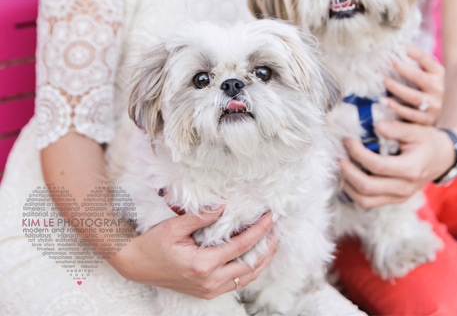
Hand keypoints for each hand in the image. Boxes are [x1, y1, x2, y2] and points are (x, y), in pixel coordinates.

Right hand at [111, 207, 277, 298]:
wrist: (135, 265)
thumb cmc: (153, 244)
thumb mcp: (175, 227)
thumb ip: (201, 216)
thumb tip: (224, 206)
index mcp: (202, 265)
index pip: (242, 246)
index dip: (260, 230)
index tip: (271, 217)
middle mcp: (209, 281)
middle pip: (250, 266)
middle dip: (268, 247)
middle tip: (278, 230)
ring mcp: (208, 289)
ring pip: (245, 278)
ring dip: (262, 261)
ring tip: (272, 243)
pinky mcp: (206, 292)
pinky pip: (235, 283)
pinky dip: (249, 270)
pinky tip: (254, 256)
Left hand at [340, 121, 455, 207]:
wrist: (444, 158)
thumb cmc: (430, 142)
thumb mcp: (417, 130)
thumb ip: (397, 128)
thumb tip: (376, 126)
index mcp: (411, 169)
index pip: (377, 166)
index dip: (358, 154)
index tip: (348, 141)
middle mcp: (404, 188)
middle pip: (367, 189)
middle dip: (348, 172)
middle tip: (339, 156)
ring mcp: (399, 197)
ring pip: (365, 201)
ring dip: (349, 186)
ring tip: (342, 167)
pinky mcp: (394, 200)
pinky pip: (369, 202)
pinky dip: (356, 191)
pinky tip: (351, 176)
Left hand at [384, 45, 444, 125]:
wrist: (452, 113)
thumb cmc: (435, 88)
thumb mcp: (434, 73)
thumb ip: (421, 63)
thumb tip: (399, 48)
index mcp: (440, 73)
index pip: (425, 59)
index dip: (412, 51)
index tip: (398, 45)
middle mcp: (438, 89)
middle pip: (418, 77)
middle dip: (402, 68)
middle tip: (387, 61)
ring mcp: (434, 105)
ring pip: (413, 96)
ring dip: (395, 88)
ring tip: (382, 80)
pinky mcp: (427, 120)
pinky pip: (409, 114)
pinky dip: (396, 107)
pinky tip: (384, 101)